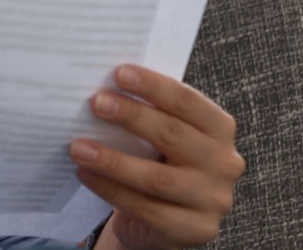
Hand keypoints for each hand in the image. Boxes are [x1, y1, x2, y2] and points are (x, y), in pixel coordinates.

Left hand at [67, 65, 243, 248]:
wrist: (167, 219)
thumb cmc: (160, 161)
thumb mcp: (163, 135)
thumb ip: (148, 113)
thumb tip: (104, 88)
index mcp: (219, 129)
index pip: (188, 102)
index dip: (154, 86)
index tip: (118, 73)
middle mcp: (224, 163)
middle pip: (174, 135)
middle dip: (132, 116)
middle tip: (96, 103)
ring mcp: (213, 200)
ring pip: (157, 178)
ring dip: (112, 160)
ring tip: (77, 147)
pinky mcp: (195, 230)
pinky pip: (146, 208)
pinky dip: (110, 189)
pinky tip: (85, 174)